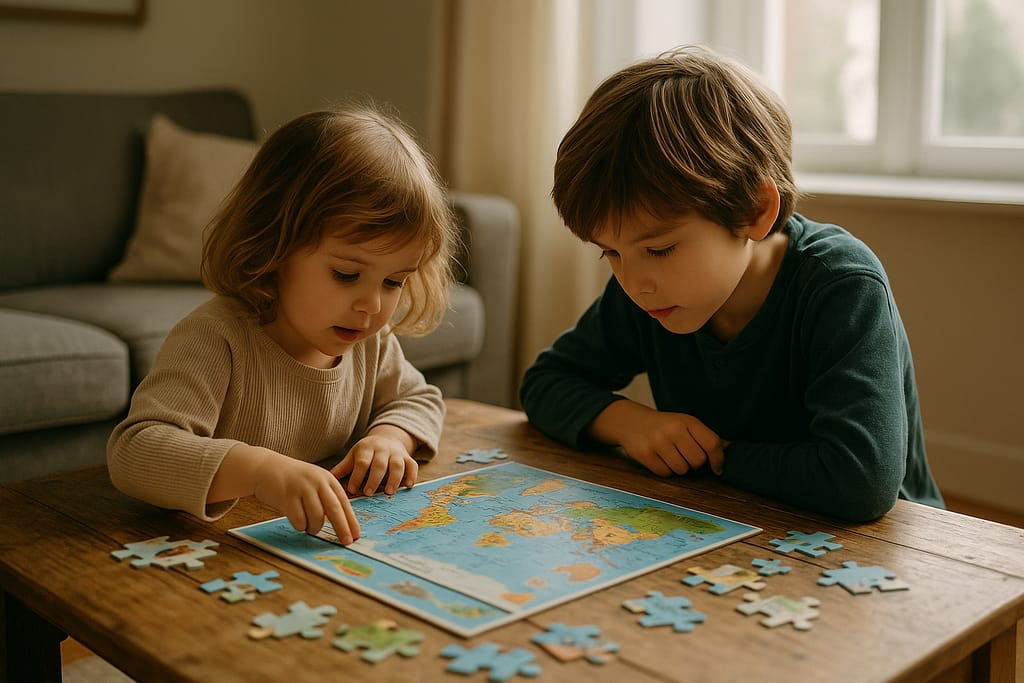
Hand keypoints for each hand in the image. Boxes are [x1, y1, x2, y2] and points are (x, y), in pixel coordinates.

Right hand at [250, 452, 359, 542]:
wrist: (266, 467)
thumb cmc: (293, 478)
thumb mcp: (315, 480)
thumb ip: (327, 496)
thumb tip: (342, 522)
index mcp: (327, 478)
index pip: (343, 502)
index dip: (351, 520)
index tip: (356, 534)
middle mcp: (316, 481)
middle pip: (334, 509)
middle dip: (342, 528)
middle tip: (346, 542)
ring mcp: (301, 488)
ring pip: (316, 517)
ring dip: (315, 528)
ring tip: (311, 528)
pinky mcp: (287, 497)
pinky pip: (299, 520)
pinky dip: (300, 526)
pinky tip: (298, 522)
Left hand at [330, 430, 417, 496]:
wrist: (388, 438)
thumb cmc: (367, 453)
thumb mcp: (354, 456)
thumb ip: (343, 468)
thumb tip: (326, 479)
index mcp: (366, 448)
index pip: (362, 462)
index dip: (357, 475)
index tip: (352, 489)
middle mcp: (382, 449)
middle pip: (379, 464)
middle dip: (374, 479)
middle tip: (369, 493)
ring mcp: (396, 453)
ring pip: (397, 465)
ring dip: (394, 479)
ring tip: (389, 492)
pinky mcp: (408, 458)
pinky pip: (412, 465)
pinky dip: (412, 475)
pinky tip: (408, 486)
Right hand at [589, 400, 726, 475]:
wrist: (630, 420)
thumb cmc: (663, 425)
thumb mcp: (684, 423)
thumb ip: (705, 437)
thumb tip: (730, 448)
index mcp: (687, 421)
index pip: (712, 443)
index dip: (718, 459)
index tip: (717, 467)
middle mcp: (673, 430)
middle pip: (698, 461)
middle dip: (694, 463)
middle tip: (684, 455)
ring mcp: (657, 442)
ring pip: (682, 470)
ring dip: (679, 468)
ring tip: (670, 455)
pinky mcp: (645, 454)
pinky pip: (665, 473)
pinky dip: (665, 470)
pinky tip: (659, 458)